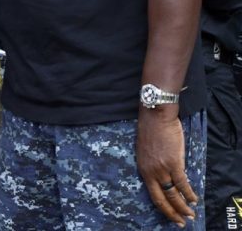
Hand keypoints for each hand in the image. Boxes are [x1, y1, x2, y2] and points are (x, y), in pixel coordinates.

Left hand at [136, 108, 197, 226]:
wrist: (155, 115)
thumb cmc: (151, 129)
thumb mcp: (145, 151)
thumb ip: (152, 165)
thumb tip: (162, 177)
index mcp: (143, 168)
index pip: (153, 195)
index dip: (163, 208)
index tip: (171, 216)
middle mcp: (151, 171)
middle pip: (163, 199)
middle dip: (173, 212)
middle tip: (182, 221)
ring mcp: (162, 168)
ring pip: (174, 194)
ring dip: (184, 206)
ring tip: (191, 213)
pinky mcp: (174, 162)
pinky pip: (183, 183)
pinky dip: (189, 193)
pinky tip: (194, 198)